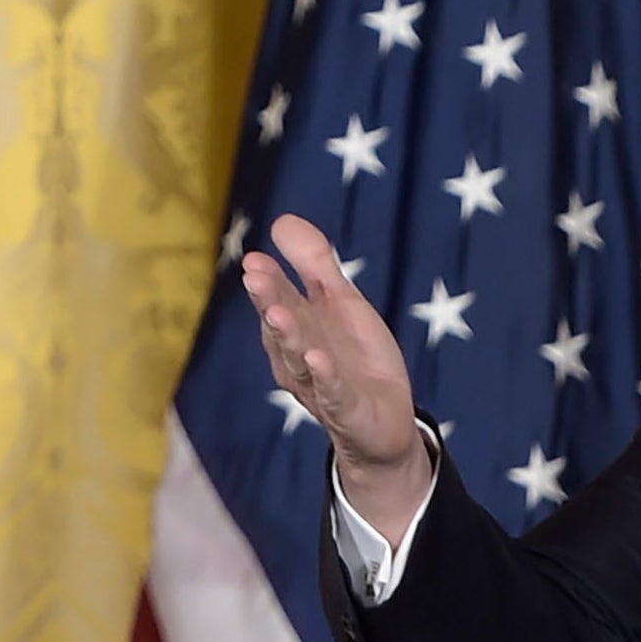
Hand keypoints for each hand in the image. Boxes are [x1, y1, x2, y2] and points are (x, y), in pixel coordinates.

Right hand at [243, 214, 433, 540]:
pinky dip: (325, 376)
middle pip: (282, 326)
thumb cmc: (357, 358)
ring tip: (279, 314)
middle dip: (270, 302)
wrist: (384, 421)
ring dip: (289, 336)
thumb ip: (316, 265)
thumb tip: (282, 220)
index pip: (279, 300)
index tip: (257, 260)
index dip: (269, 281)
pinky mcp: (345, 409)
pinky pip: (332, 392)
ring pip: (299, 358)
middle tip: (256, 276)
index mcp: (298, 327)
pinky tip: (318, 359)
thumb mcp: (341, 303)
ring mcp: (320, 384)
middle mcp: (299, 356)